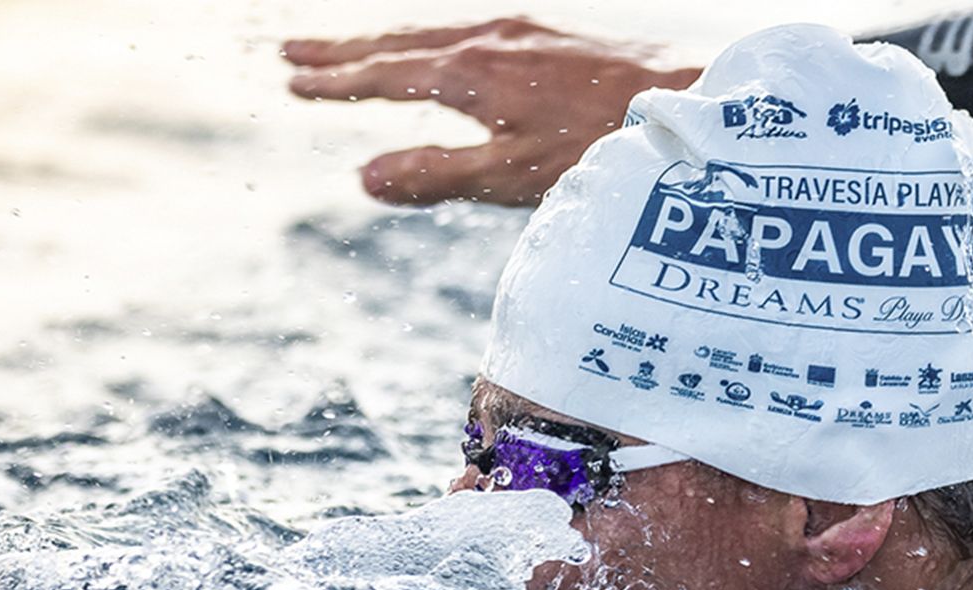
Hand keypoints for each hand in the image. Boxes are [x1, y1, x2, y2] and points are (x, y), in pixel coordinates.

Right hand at [284, 18, 699, 205]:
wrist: (680, 100)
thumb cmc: (599, 147)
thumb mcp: (511, 175)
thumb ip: (436, 175)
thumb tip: (363, 177)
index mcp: (469, 72)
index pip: (384, 75)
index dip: (337, 81)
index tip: (294, 83)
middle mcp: (489, 40)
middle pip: (398, 42)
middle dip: (344, 50)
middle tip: (292, 54)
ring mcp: (520, 32)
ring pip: (433, 32)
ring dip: (383, 41)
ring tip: (347, 50)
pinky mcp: (548, 35)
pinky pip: (466, 29)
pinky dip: (429, 39)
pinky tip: (436, 50)